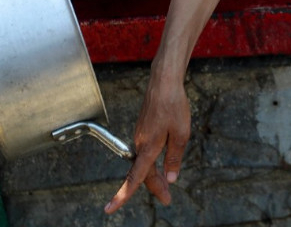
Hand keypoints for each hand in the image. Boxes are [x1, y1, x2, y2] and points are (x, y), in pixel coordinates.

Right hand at [104, 73, 183, 212]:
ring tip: (167, 187)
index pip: (135, 178)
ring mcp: (140, 136)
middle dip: (155, 188)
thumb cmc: (173, 105)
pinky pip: (146, 152)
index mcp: (148, 147)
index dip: (122, 196)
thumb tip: (170, 178)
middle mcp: (140, 143)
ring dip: (155, 176)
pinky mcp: (143, 129)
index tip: (109, 209)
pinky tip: (161, 165)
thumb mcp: (181, 134)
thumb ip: (174, 158)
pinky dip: (153, 163)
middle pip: (143, 173)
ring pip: (145, 163)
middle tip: (167, 200)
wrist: (164, 82)